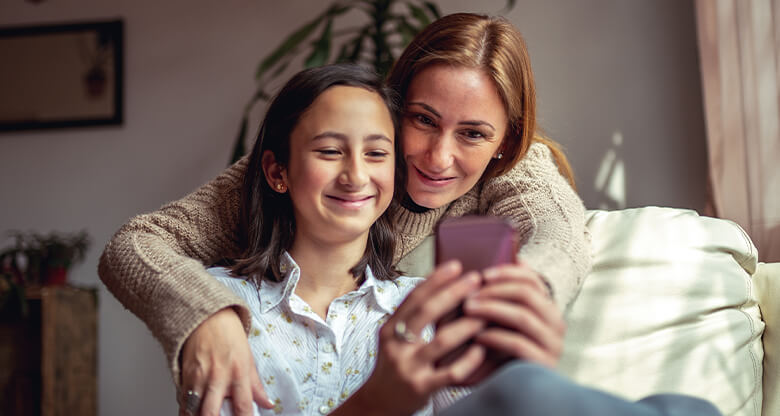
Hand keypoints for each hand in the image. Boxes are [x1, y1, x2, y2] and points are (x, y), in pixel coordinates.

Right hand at [178, 308, 273, 415]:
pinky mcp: (185, 376)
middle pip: (211, 413)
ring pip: (193, 411)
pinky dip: (186, 410)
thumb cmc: (228, 334)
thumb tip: (267, 403)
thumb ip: (256, 385)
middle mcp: (218, 377)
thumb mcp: (249, 358)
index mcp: (238, 373)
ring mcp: (199, 378)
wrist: (207, 317)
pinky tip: (192, 412)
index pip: (243, 407)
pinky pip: (183, 401)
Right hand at [334, 261, 486, 414]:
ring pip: (442, 341)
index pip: (413, 298)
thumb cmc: (394, 366)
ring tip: (485, 314)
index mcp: (390, 329)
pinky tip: (482, 349)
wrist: (378, 405)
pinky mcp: (422, 388)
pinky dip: (469, 360)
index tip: (456, 265)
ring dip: (467, 325)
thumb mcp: (394, 339)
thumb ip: (413, 318)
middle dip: (453, 293)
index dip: (435, 280)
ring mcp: (409, 367)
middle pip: (426, 312)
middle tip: (475, 279)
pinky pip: (450, 372)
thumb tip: (442, 287)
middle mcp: (396, 346)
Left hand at [464, 262, 565, 368]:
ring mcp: (552, 345)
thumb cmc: (498, 347)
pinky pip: (518, 344)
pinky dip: (495, 337)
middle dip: (495, 290)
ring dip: (491, 309)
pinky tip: (477, 336)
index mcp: (547, 307)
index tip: (482, 273)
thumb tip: (509, 258)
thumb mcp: (500, 318)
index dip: (508, 272)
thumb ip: (501, 293)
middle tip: (470, 293)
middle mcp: (556, 323)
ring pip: (523, 316)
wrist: (504, 387)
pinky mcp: (542, 364)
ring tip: (468, 309)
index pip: (533, 280)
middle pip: (528, 294)